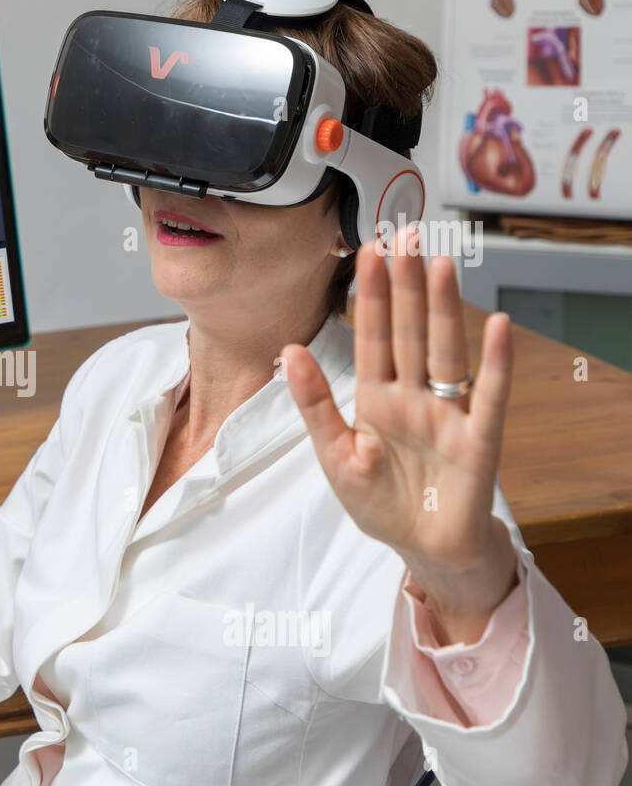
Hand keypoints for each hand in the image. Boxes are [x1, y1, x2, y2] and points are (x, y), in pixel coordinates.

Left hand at [282, 225, 518, 641]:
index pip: (372, 337)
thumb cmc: (380, 503)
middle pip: (409, 332)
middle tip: (406, 236)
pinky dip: (494, 363)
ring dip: (443, 309)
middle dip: (406, 286)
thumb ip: (315, 404)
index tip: (368, 251)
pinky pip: (488, 396)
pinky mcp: (478, 440)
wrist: (423, 549)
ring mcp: (448, 414)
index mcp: (376, 398)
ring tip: (441, 265)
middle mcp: (413, 397)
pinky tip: (495, 326)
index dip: (370, 296)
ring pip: (444, 351)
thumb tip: (289, 350)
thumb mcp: (335, 455)